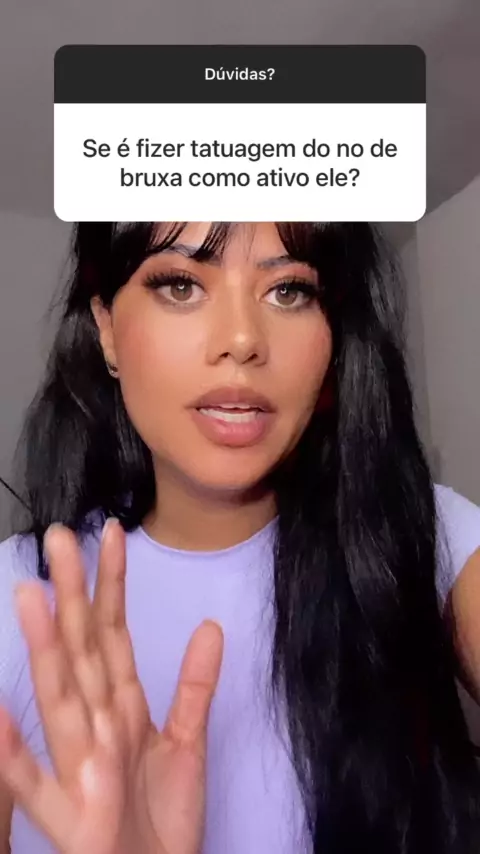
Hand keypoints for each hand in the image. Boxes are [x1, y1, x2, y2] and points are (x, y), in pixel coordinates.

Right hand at [0, 520, 223, 853]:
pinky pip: (34, 784)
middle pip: (82, 651)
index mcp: (120, 708)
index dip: (113, 584)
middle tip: (60, 536)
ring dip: (45, 650)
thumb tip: (210, 624)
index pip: (113, 633)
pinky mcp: (71, 817)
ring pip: (58, 699)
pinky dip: (13, 751)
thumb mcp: (186, 745)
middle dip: (72, 595)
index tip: (113, 532)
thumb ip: (194, 685)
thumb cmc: (161, 821)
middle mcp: (95, 728)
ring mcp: (80, 769)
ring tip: (31, 598)